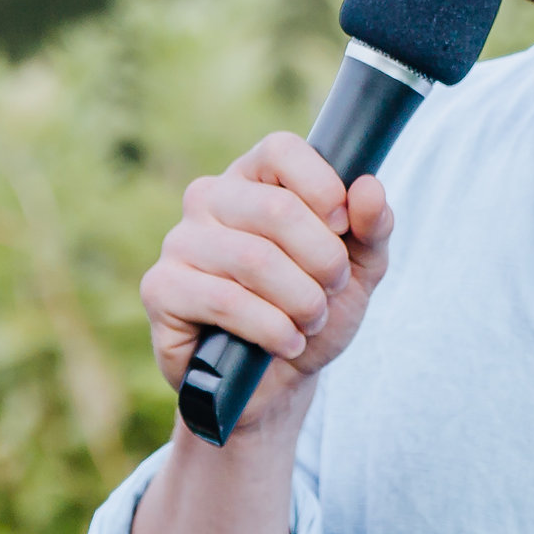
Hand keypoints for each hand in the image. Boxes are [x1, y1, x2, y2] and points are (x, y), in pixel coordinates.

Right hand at [139, 132, 392, 397]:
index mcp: (254, 178)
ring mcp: (179, 242)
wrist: (278, 383)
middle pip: (276, 209)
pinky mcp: (160, 288)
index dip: (322, 187)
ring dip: (301, 301)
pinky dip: (271, 328)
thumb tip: (368, 186)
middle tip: (332, 290)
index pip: (281, 150)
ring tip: (311, 321)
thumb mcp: (359, 271)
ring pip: (254, 259)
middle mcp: (209, 199)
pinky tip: (285, 343)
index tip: (343, 227)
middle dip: (323, 260)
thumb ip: (372, 226)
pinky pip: (224, 300)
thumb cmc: (312, 312)